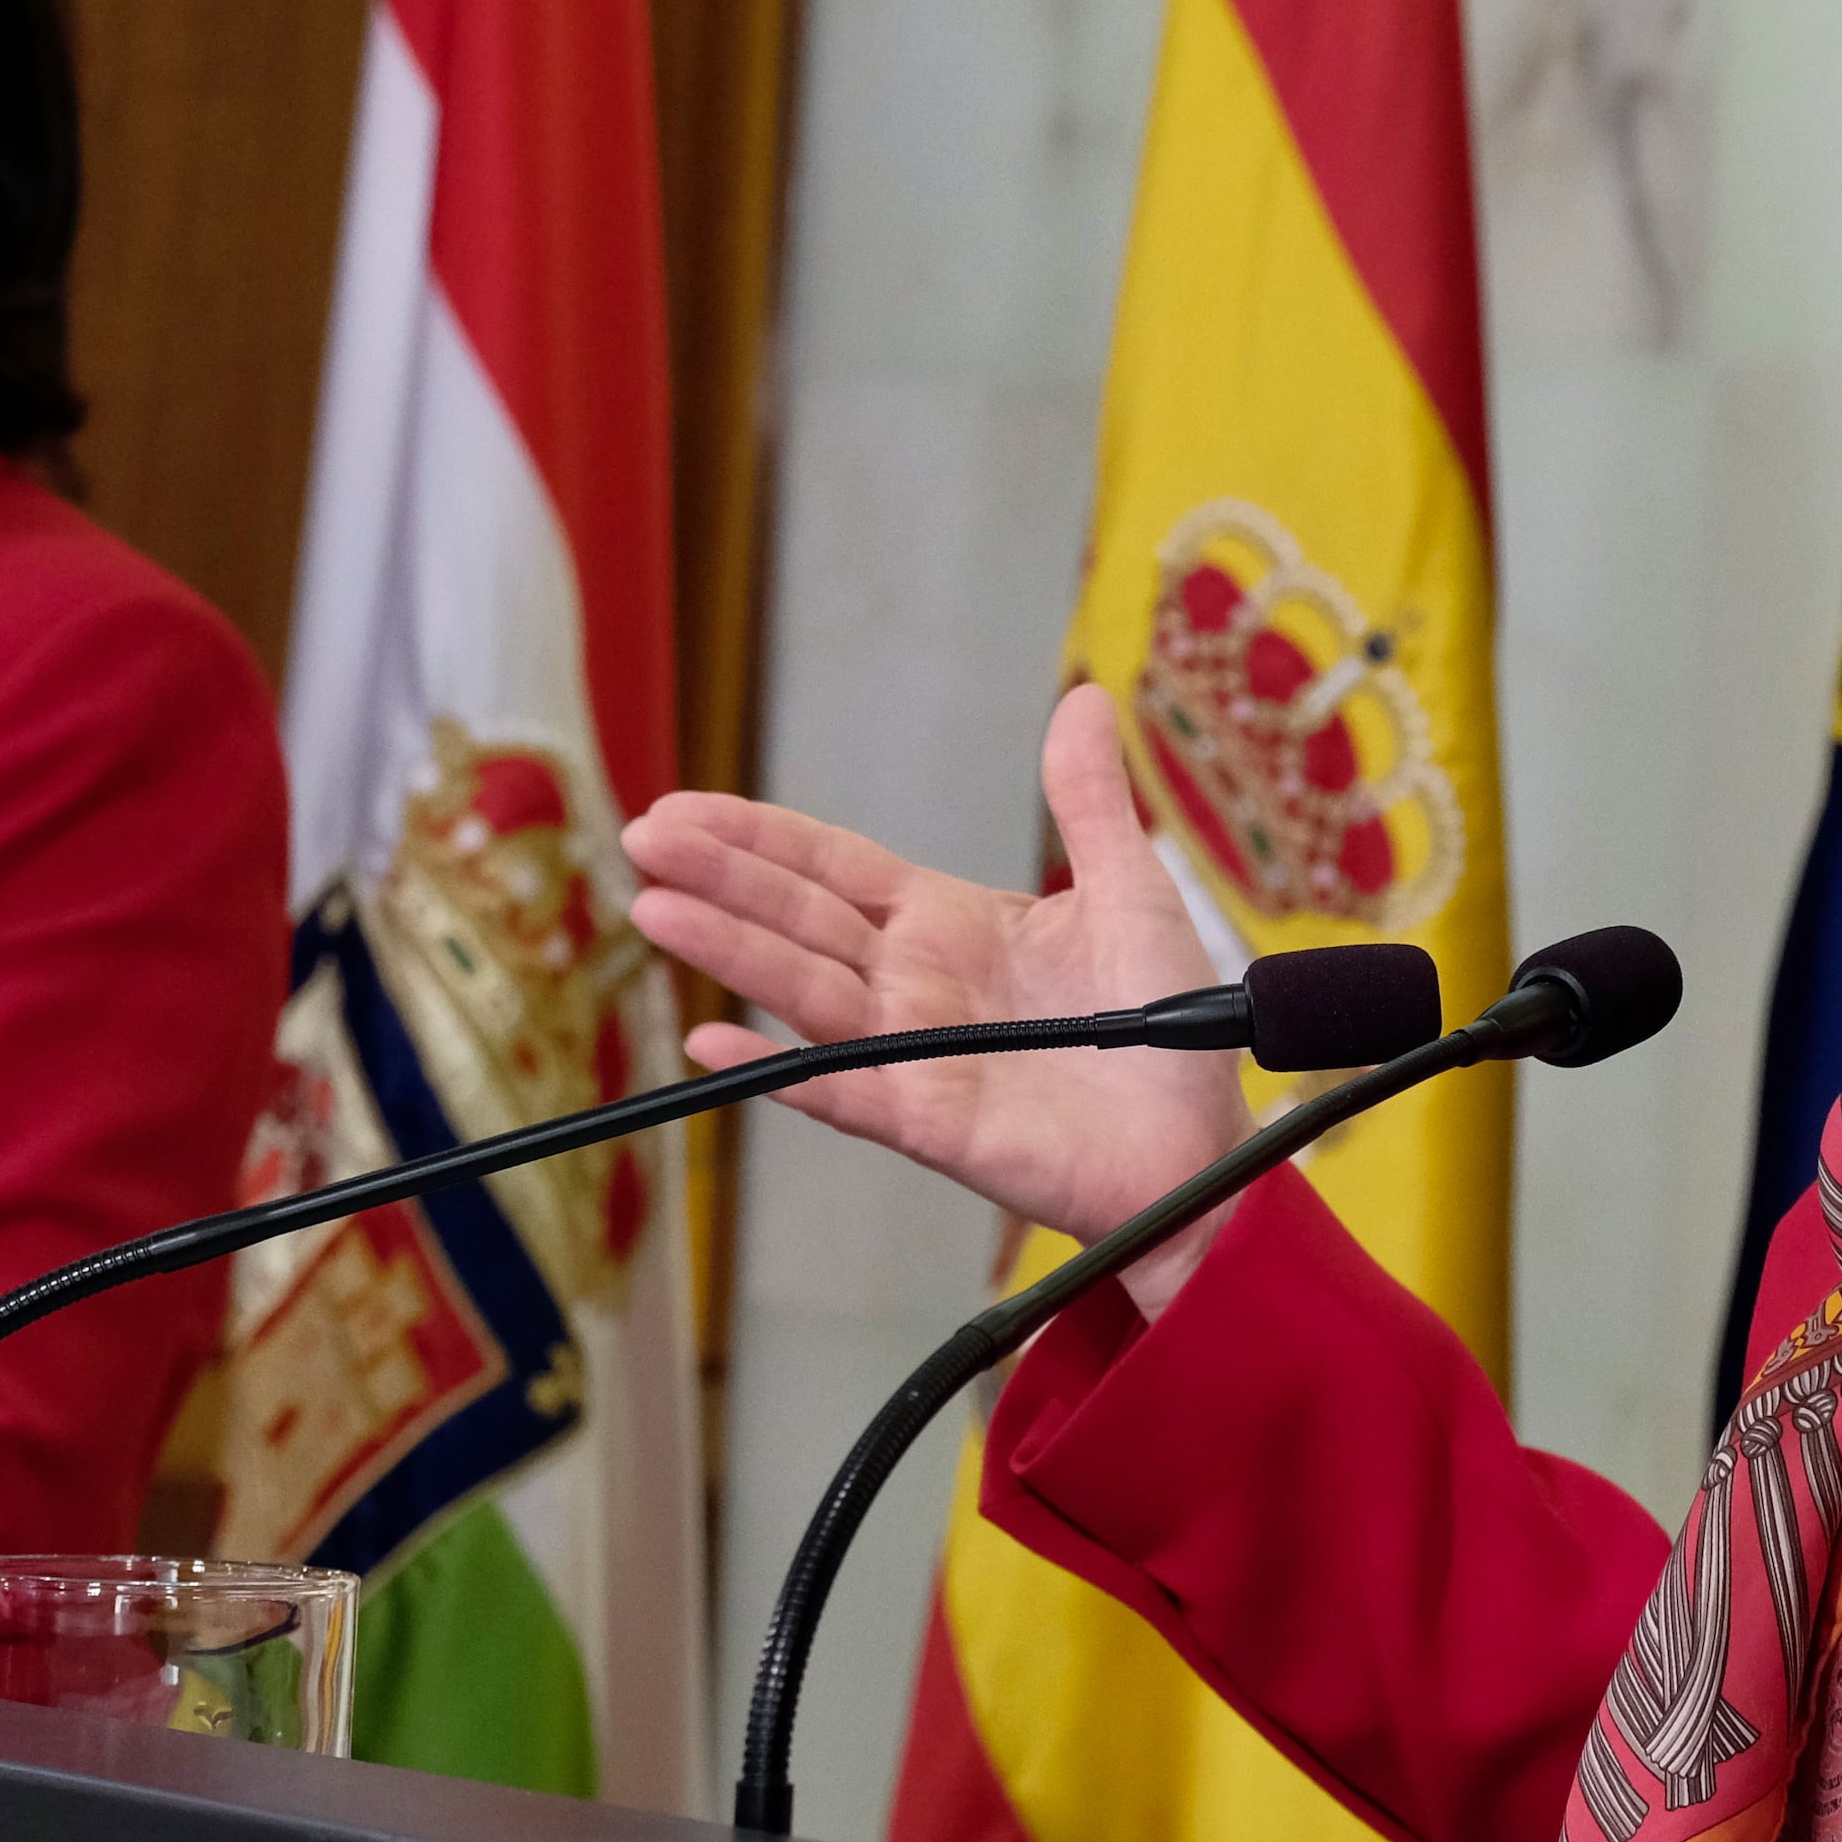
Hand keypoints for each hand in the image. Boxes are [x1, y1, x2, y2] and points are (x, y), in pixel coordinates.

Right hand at [628, 685, 1250, 1307]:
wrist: (1199, 1142)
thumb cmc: (1169, 1031)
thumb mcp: (1128, 890)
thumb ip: (1090, 802)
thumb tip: (1083, 698)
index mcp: (948, 923)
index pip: (831, 868)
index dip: (758, 837)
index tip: (685, 807)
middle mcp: (913, 984)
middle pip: (797, 917)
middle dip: (720, 875)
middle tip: (642, 837)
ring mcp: (912, 1053)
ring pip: (802, 989)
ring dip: (728, 950)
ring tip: (654, 908)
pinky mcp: (929, 1119)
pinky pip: (841, 1091)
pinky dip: (779, 1071)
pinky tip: (711, 1042)